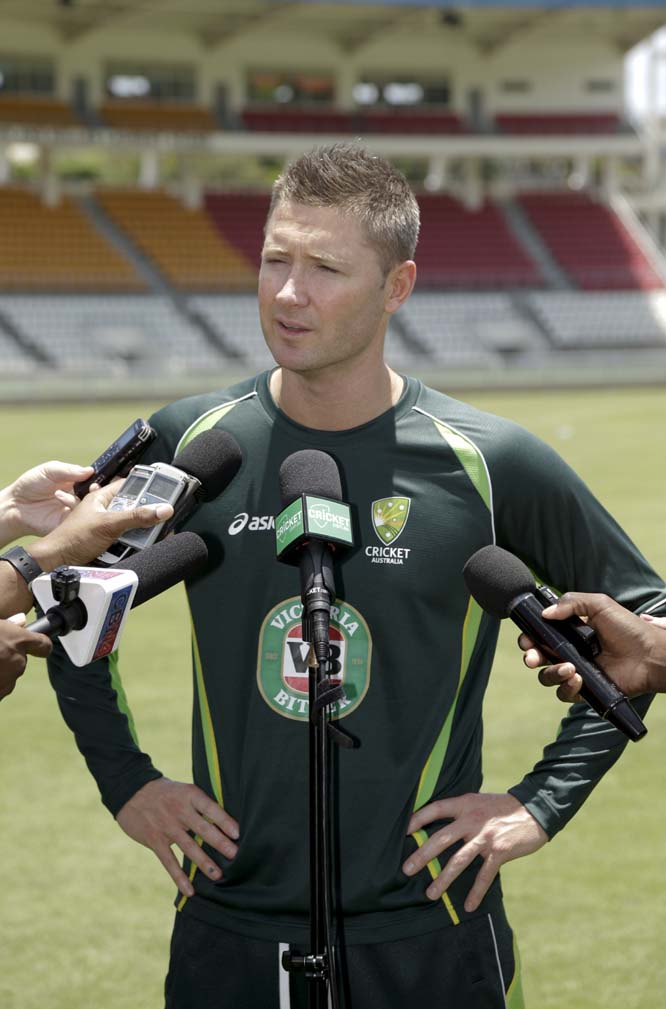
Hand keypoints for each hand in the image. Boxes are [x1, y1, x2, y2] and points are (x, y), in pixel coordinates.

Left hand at [0, 461, 93, 543]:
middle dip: (97, 491)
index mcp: (76, 483)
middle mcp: (78, 497)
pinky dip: (75, 509)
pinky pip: (81, 519)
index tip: (101, 477)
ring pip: (91, 508)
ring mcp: (75, 511)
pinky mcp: (70, 523)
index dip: (99, 480)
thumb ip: (69, 470)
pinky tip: (62, 500)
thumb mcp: (49, 470)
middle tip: (93, 487)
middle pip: (97, 496)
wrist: (16, 505)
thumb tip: (90, 471)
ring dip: (84, 499)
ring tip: (66, 493)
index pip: (94, 481)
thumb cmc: (30, 485)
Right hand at [0, 614, 51, 699]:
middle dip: (9, 657)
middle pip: (21, 661)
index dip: (40, 645)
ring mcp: (8, 679)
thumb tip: (20, 621)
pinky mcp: (0, 693)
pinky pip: (0, 689)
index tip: (38, 646)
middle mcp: (18, 661)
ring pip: (9, 676)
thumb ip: (8, 625)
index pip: (43, 644)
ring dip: (0, 672)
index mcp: (18, 640)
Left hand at [29, 480, 173, 571]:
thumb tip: (163, 509)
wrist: (57, 563)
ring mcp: (103, 528)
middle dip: (144, 515)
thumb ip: (136, 517)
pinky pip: (124, 542)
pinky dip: (130, 545)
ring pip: (129, 527)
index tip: (162, 491)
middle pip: (131, 509)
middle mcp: (102, 511)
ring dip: (138, 533)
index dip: (144, 486)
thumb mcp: (109, 524)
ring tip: (148, 535)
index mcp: (100, 498)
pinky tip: (136, 548)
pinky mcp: (104, 543)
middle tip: (159, 518)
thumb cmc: (74, 538)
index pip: (126, 486)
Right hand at [116, 778, 239, 896]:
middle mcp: (179, 810)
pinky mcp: (154, 840)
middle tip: (235, 855)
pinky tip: (190, 890)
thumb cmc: (165, 792)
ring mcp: (166, 826)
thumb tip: (225, 822)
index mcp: (189, 795)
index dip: (224, 821)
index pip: (210, 808)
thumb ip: (200, 805)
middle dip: (220, 843)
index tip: (238, 833)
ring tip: (218, 875)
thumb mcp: (184, 790)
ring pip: (188, 847)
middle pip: (203, 828)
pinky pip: (169, 861)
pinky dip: (179, 877)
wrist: (131, 790)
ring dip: (204, 863)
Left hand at [403, 792, 546, 912]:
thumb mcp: (479, 802)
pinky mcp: (499, 851)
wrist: (535, 809)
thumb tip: (442, 824)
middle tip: (407, 869)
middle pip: (441, 838)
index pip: (436, 809)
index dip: (419, 819)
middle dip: (422, 855)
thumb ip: (462, 812)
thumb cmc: (503, 807)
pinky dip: (476, 892)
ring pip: (459, 860)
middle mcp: (472, 819)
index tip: (404, 831)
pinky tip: (469, 906)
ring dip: (443, 879)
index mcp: (465, 804)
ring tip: (431, 893)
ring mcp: (485, 836)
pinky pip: (485, 875)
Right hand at [519, 593, 665, 699]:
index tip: (527, 640)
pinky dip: (566, 688)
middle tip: (533, 658)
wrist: (649, 655)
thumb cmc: (628, 628)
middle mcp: (569, 652)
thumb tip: (544, 614)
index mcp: (568, 632)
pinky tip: (578, 680)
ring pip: (547, 678)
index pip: (539, 635)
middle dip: (531, 658)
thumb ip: (571, 603)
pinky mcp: (585, 690)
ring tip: (569, 667)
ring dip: (551, 673)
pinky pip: (564, 694)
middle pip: (538, 658)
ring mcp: (576, 672)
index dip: (528, 638)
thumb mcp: (599, 605)